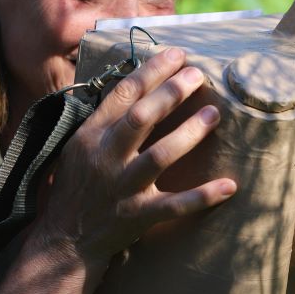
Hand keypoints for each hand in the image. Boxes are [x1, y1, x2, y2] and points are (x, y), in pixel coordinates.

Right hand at [38, 47, 235, 260]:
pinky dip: (202, 196)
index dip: (151, 71)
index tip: (177, 54)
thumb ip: (106, 119)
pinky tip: (229, 185)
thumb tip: (138, 83)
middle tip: (198, 75)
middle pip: (141, 118)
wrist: (65, 240)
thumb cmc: (78, 186)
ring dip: (189, 134)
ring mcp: (122, 187)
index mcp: (91, 135)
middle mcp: (105, 157)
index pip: (123, 94)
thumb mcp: (79, 146)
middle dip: (171, 93)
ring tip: (213, 115)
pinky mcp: (137, 215)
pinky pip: (174, 205)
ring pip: (159, 156)